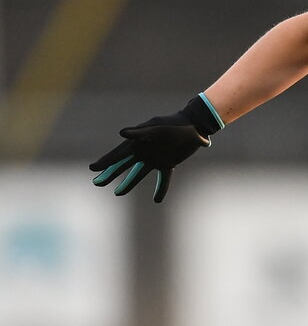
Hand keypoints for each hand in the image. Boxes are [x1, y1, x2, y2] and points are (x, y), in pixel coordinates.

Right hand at [90, 94, 222, 202]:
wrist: (195, 125)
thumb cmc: (175, 125)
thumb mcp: (158, 128)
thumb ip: (140, 132)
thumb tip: (121, 133)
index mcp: (139, 141)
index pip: (119, 154)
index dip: (106, 162)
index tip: (93, 169)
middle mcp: (144, 151)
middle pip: (124, 165)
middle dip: (110, 174)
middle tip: (97, 183)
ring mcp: (156, 158)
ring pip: (139, 174)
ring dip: (129, 184)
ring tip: (118, 193)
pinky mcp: (169, 164)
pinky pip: (163, 179)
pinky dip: (161, 189)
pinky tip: (157, 200)